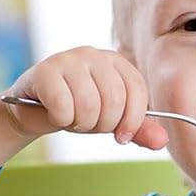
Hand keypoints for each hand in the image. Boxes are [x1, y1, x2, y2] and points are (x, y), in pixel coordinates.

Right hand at [4, 47, 168, 149]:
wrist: (33, 108)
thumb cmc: (77, 109)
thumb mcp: (111, 119)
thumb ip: (137, 129)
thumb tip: (162, 141)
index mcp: (115, 61)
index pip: (137, 89)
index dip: (133, 120)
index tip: (122, 137)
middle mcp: (94, 54)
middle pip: (114, 100)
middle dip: (104, 124)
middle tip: (90, 124)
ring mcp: (68, 59)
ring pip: (89, 105)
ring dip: (81, 124)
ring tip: (73, 118)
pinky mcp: (45, 71)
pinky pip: (63, 106)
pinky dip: (60, 120)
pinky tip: (55, 113)